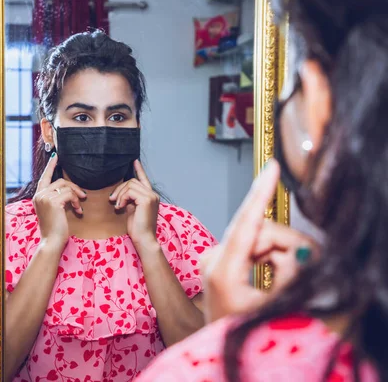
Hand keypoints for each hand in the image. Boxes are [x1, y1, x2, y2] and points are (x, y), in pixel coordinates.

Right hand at [33, 154, 86, 251]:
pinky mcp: (53, 201)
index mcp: (37, 196)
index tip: (56, 156)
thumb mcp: (53, 211)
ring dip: (76, 195)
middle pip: (59, 181)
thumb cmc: (55, 229)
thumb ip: (56, 199)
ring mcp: (45, 197)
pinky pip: (69, 194)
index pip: (44, 177)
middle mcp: (39, 195)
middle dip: (73, 187)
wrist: (51, 241)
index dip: (51, 166)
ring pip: (65, 186)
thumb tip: (68, 190)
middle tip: (83, 196)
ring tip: (79, 206)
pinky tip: (78, 211)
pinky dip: (76, 201)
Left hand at [109, 160, 159, 253]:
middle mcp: (153, 194)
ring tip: (117, 206)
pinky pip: (129, 192)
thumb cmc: (137, 228)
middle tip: (112, 200)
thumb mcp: (132, 210)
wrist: (144, 239)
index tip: (134, 161)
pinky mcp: (146, 200)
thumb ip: (130, 199)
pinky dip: (121, 198)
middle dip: (119, 189)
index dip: (139, 169)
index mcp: (150, 196)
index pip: (144, 179)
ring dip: (119, 195)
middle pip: (132, 181)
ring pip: (129, 185)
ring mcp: (151, 196)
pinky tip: (119, 207)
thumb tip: (122, 192)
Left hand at [201, 160, 317, 323]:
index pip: (246, 223)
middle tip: (303, 266)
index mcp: (222, 269)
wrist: (219, 348)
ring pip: (258, 237)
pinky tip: (272, 273)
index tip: (271, 167)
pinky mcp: (219, 258)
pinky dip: (268, 254)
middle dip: (286, 243)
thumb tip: (298, 248)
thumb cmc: (244, 332)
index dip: (261, 192)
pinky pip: (252, 244)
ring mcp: (214, 257)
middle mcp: (213, 257)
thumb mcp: (276, 306)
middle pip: (259, 231)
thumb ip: (291, 273)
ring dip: (279, 252)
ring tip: (285, 278)